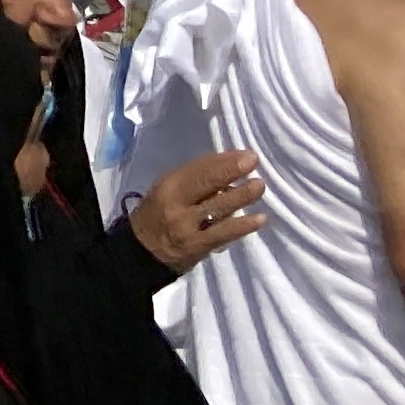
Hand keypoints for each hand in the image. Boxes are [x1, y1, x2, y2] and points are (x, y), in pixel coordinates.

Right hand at [130, 149, 268, 275]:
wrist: (144, 251)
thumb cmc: (158, 214)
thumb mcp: (168, 192)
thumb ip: (194, 181)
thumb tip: (228, 168)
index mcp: (168, 185)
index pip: (197, 168)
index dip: (222, 160)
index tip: (245, 153)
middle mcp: (176, 203)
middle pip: (205, 182)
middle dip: (230, 170)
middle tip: (252, 160)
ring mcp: (188, 225)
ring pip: (217, 207)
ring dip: (241, 195)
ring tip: (259, 185)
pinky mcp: (199, 245)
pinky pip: (223, 233)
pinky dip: (242, 225)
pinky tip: (260, 218)